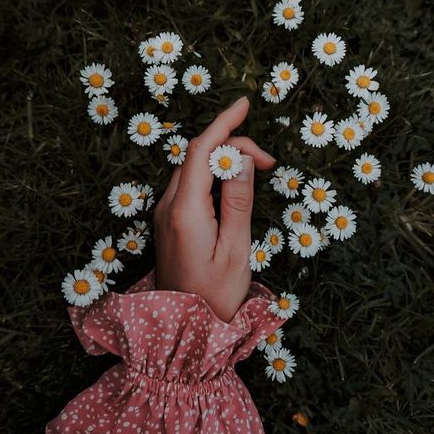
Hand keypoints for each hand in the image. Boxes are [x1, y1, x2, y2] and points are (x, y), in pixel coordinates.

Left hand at [153, 95, 275, 322]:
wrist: (183, 329)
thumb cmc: (215, 297)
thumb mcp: (236, 248)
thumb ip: (239, 200)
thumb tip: (243, 158)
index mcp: (184, 211)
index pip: (200, 151)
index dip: (223, 123)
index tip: (245, 103)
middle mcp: (168, 206)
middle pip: (196, 156)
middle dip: (231, 145)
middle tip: (268, 162)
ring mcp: (165, 214)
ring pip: (193, 169)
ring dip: (223, 161)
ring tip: (256, 171)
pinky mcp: (169, 221)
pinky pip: (190, 185)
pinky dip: (212, 176)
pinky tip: (232, 185)